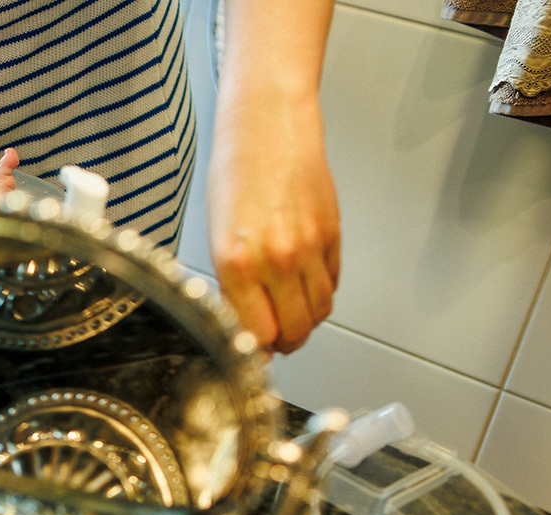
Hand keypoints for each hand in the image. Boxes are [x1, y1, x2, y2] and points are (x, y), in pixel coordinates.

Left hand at [206, 81, 339, 355]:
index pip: (255, 334)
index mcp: (237, 262)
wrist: (267, 125)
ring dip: (305, 321)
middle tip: (274, 339)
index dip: (255, 351)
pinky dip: (321, 294)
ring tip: (289, 313)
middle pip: (293, 332)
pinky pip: (332, 284)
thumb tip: (246, 324)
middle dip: (284, 343)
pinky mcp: (333, 234)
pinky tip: (304, 285)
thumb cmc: (235, 172)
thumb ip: (233, 285)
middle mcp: (276, 258)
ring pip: (318, 312)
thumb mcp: (218, 235)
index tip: (252, 353)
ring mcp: (309, 247)